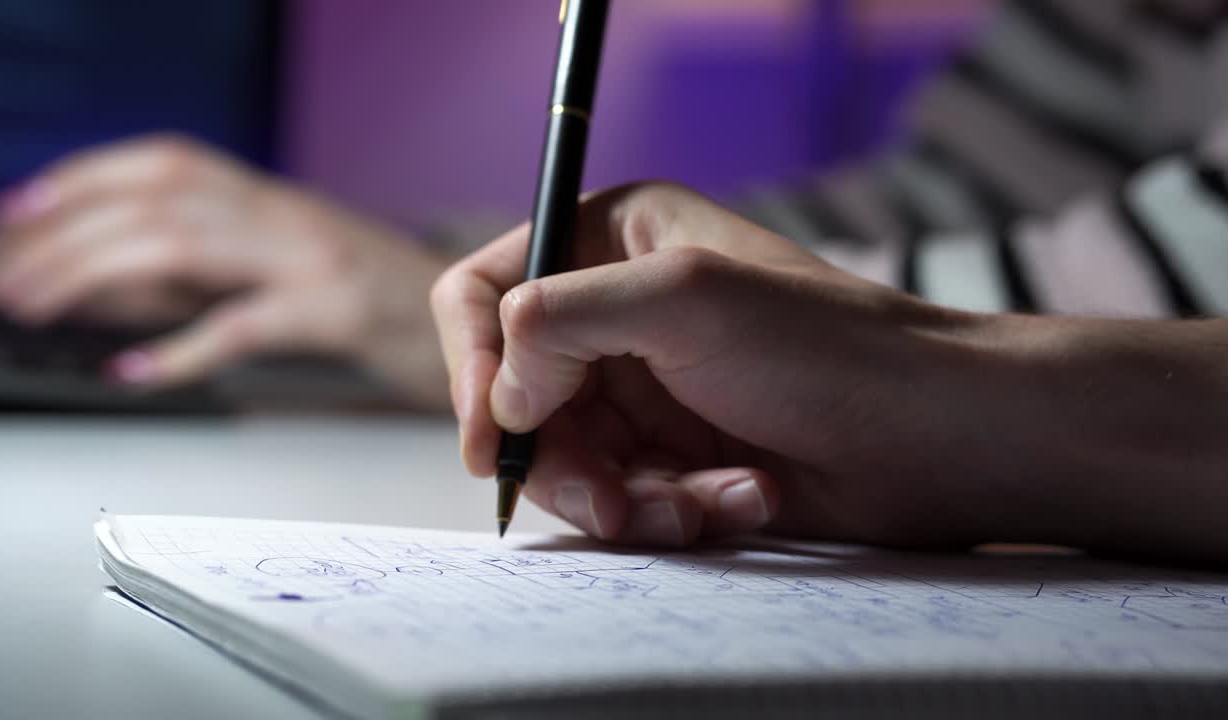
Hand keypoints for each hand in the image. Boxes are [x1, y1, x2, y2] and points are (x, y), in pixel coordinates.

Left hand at [0, 135, 449, 409]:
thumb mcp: (289, 275)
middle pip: (157, 201)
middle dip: (65, 237)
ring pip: (185, 246)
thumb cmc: (387, 308)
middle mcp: (290, 217)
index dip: (84, 177)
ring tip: (39, 312)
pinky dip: (180, 349)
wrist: (487, 331)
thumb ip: (208, 273)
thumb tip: (111, 285)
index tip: (18, 212)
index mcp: (278, 202)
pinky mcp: (340, 312)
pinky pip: (246, 323)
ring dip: (95, 277)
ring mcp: (316, 260)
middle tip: (6, 283)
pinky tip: (136, 372)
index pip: (167, 164)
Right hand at [432, 183, 1003, 546]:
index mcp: (613, 239)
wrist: (930, 438)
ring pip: (568, 461)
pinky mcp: (672, 454)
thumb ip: (558, 320)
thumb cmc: (825, 346)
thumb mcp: (682, 298)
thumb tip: (500, 397)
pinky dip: (671, 512)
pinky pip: (622, 498)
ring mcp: (644, 388)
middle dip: (564, 461)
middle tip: (612, 501)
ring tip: (695, 504)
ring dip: (625, 498)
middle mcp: (618, 311)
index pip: (485, 291)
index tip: (491, 439)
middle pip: (517, 396)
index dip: (471, 365)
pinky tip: (738, 500)